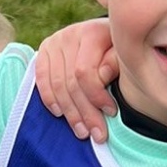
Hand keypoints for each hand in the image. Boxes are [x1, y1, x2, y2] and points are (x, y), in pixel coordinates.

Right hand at [34, 19, 118, 141]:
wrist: (106, 34)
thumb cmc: (119, 49)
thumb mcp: (124, 54)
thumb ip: (116, 63)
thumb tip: (103, 75)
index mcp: (92, 32)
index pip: (85, 72)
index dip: (97, 96)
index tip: (111, 113)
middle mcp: (70, 34)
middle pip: (70, 82)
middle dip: (85, 112)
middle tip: (97, 134)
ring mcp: (54, 41)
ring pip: (57, 85)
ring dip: (70, 113)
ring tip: (82, 132)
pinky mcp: (44, 50)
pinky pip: (41, 79)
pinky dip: (50, 99)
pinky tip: (60, 114)